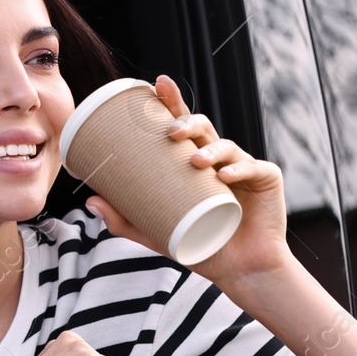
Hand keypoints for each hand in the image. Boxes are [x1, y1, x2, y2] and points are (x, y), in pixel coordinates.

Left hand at [86, 74, 294, 288]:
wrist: (240, 270)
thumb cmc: (202, 247)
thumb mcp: (158, 234)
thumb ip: (125, 221)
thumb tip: (90, 200)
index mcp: (194, 163)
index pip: (181, 126)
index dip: (171, 103)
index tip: (155, 85)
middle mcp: (218, 159)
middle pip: (202, 127)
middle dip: (186, 120)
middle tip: (171, 130)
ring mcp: (243, 166)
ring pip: (225, 145)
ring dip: (210, 149)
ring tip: (196, 161)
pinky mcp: (266, 178)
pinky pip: (252, 168)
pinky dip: (239, 170)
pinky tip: (226, 176)